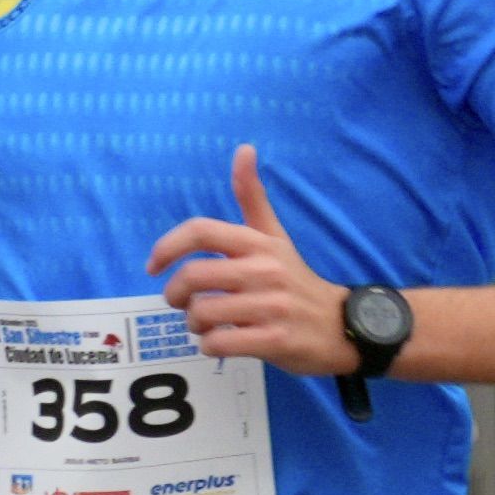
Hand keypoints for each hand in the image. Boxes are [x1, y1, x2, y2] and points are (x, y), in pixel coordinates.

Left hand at [147, 147, 356, 371]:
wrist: (341, 325)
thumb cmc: (296, 280)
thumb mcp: (275, 236)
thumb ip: (253, 197)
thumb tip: (243, 148)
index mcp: (258, 243)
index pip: (201, 232)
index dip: (167, 247)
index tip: (153, 266)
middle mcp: (264, 270)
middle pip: (194, 276)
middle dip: (175, 294)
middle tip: (179, 303)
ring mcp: (271, 306)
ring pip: (203, 313)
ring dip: (194, 324)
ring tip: (204, 325)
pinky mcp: (276, 340)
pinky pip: (221, 343)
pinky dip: (210, 345)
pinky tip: (219, 342)